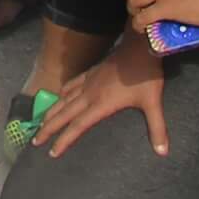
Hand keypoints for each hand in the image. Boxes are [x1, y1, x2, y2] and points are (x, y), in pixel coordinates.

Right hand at [33, 36, 168, 157]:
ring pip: (63, 99)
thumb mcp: (153, 103)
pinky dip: (61, 93)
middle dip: (48, 128)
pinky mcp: (90, 72)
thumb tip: (163, 152)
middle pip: (63, 114)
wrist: (140, 47)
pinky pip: (70, 85)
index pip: (78, 126)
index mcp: (101, 104)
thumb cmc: (146, 76)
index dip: (64, 140)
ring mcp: (87, 82)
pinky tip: (59, 96)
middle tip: (35, 140)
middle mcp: (89, 94)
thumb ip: (157, 128)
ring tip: (41, 122)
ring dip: (50, 112)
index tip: (53, 152)